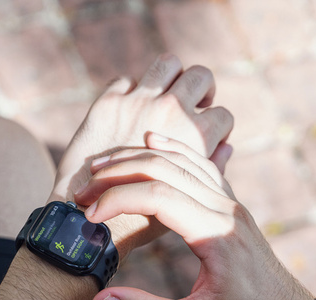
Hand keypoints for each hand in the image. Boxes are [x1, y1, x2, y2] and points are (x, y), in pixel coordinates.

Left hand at [50, 54, 233, 251]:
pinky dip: (127, 94)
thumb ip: (212, 170)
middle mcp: (172, 110)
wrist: (88, 220)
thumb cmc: (142, 219)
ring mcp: (139, 102)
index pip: (222, 114)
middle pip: (201, 75)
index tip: (206, 132)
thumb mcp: (187, 199)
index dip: (216, 126)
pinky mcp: (108, 102)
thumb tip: (227, 145)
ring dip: (168, 77)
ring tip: (162, 96)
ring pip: (167, 63)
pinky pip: (125, 80)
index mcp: (198, 135)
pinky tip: (124, 113)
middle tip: (190, 104)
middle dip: (200, 90)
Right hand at [75, 137, 315, 299]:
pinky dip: (170, 150)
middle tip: (82, 189)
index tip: (88, 216)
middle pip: (166, 167)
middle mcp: (226, 209)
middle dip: (118, 172)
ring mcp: (231, 203)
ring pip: (181, 159)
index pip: (158, 195)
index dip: (117, 199)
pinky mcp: (231, 206)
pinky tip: (152, 143)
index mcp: (218, 234)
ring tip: (101, 167)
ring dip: (138, 158)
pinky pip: (199, 165)